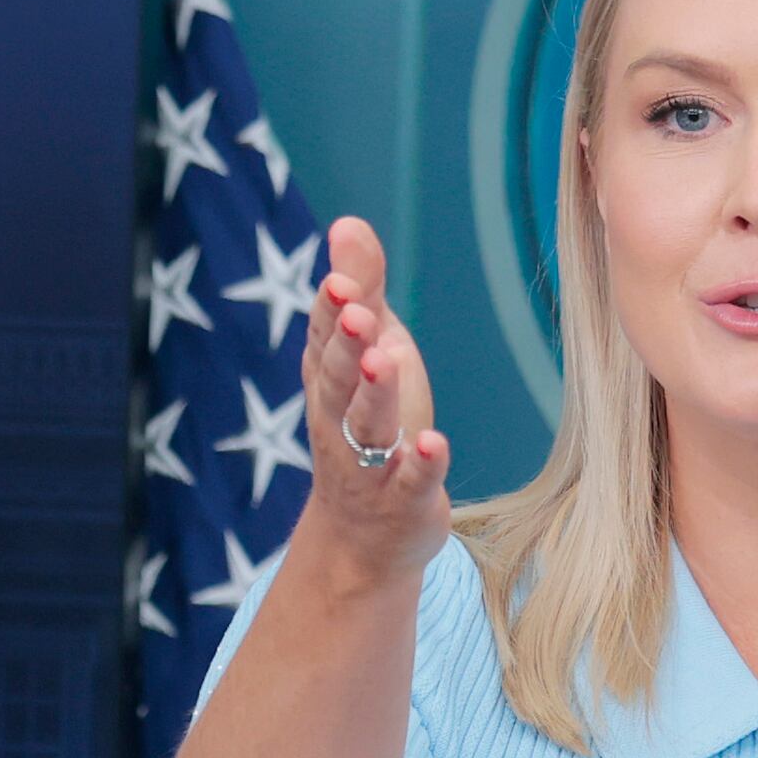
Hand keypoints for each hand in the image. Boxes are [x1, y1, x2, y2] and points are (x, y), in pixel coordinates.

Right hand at [293, 219, 453, 585]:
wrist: (363, 536)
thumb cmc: (369, 426)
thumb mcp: (371, 352)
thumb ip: (363, 290)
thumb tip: (347, 222)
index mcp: (330, 378)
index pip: (324, 339)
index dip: (332, 312)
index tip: (341, 281)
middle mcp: (340, 419)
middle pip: (338, 379)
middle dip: (347, 346)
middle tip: (358, 312)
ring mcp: (370, 464)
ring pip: (366, 426)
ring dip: (375, 394)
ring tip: (388, 362)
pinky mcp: (403, 501)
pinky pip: (410, 482)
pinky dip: (421, 465)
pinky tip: (433, 443)